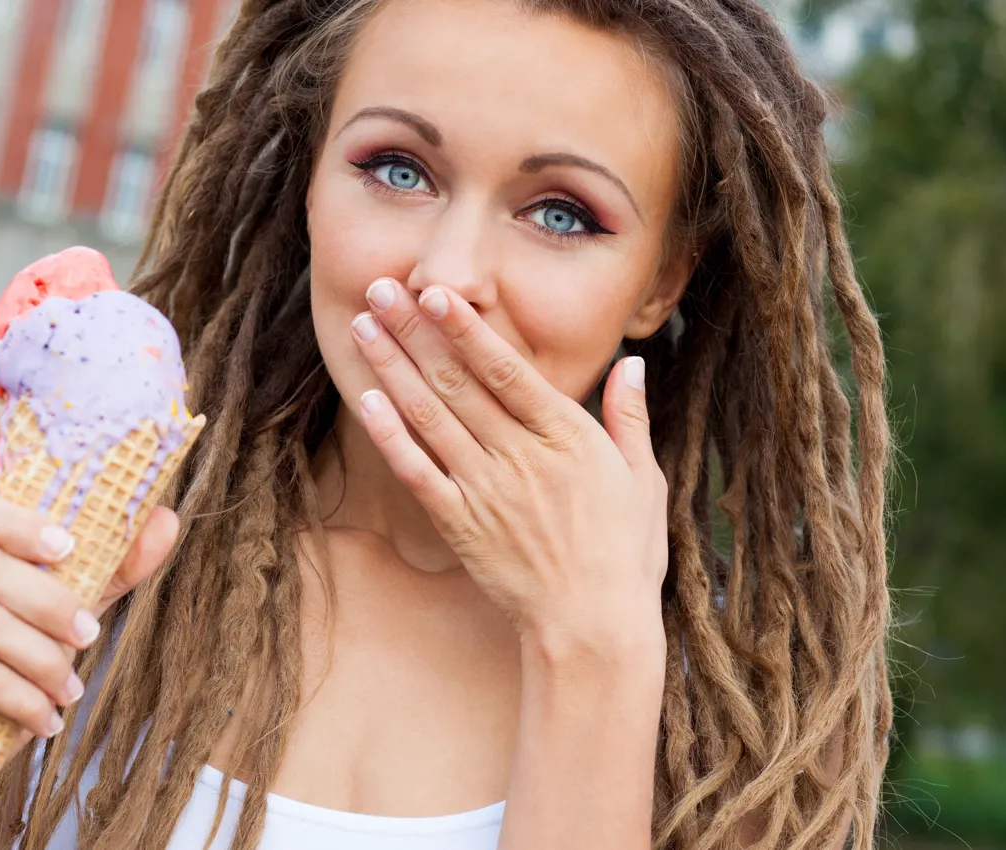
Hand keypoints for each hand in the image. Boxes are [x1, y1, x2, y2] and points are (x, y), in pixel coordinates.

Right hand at [0, 460, 176, 830]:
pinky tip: (46, 719)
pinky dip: (22, 699)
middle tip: (91, 633)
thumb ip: (111, 565)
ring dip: (44, 659)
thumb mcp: (67, 608)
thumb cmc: (11, 666)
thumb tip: (166, 519)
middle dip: (50, 600)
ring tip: (71, 689)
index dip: (22, 518)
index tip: (72, 543)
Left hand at [350, 278, 667, 650]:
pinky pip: (418, 472)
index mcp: (566, 437)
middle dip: (414, 331)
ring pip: (430, 416)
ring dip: (392, 368)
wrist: (591, 628)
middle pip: (456, 382)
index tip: (435, 292)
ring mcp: (485, 490)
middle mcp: (520, 456)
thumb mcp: (642, 480)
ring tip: (363, 327)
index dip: (466, 329)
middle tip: (380, 288)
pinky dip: (391, 436)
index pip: (506, 370)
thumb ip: (629, 418)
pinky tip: (366, 401)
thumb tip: (632, 363)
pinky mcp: (460, 524)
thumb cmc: (625, 555)